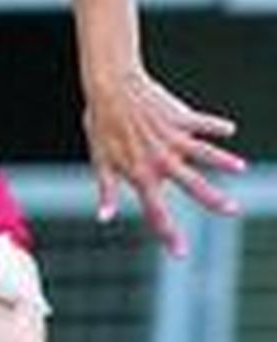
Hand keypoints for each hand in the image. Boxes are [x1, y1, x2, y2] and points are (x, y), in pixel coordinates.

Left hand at [83, 68, 244, 255]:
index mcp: (141, 173)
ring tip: (240, 168)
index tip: (181, 254)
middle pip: (190, 183)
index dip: (167, 234)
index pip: (156, 210)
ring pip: (202, 152)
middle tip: (232, 210)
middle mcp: (160, 158)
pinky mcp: (179, 117)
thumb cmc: (102, 125)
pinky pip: (201, 122)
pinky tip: (228, 129)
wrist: (109, 87)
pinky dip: (214, 126)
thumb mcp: (100, 160)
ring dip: (221, 159)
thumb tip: (104, 218)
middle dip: (211, 198)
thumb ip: (106, 191)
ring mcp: (171, 137)